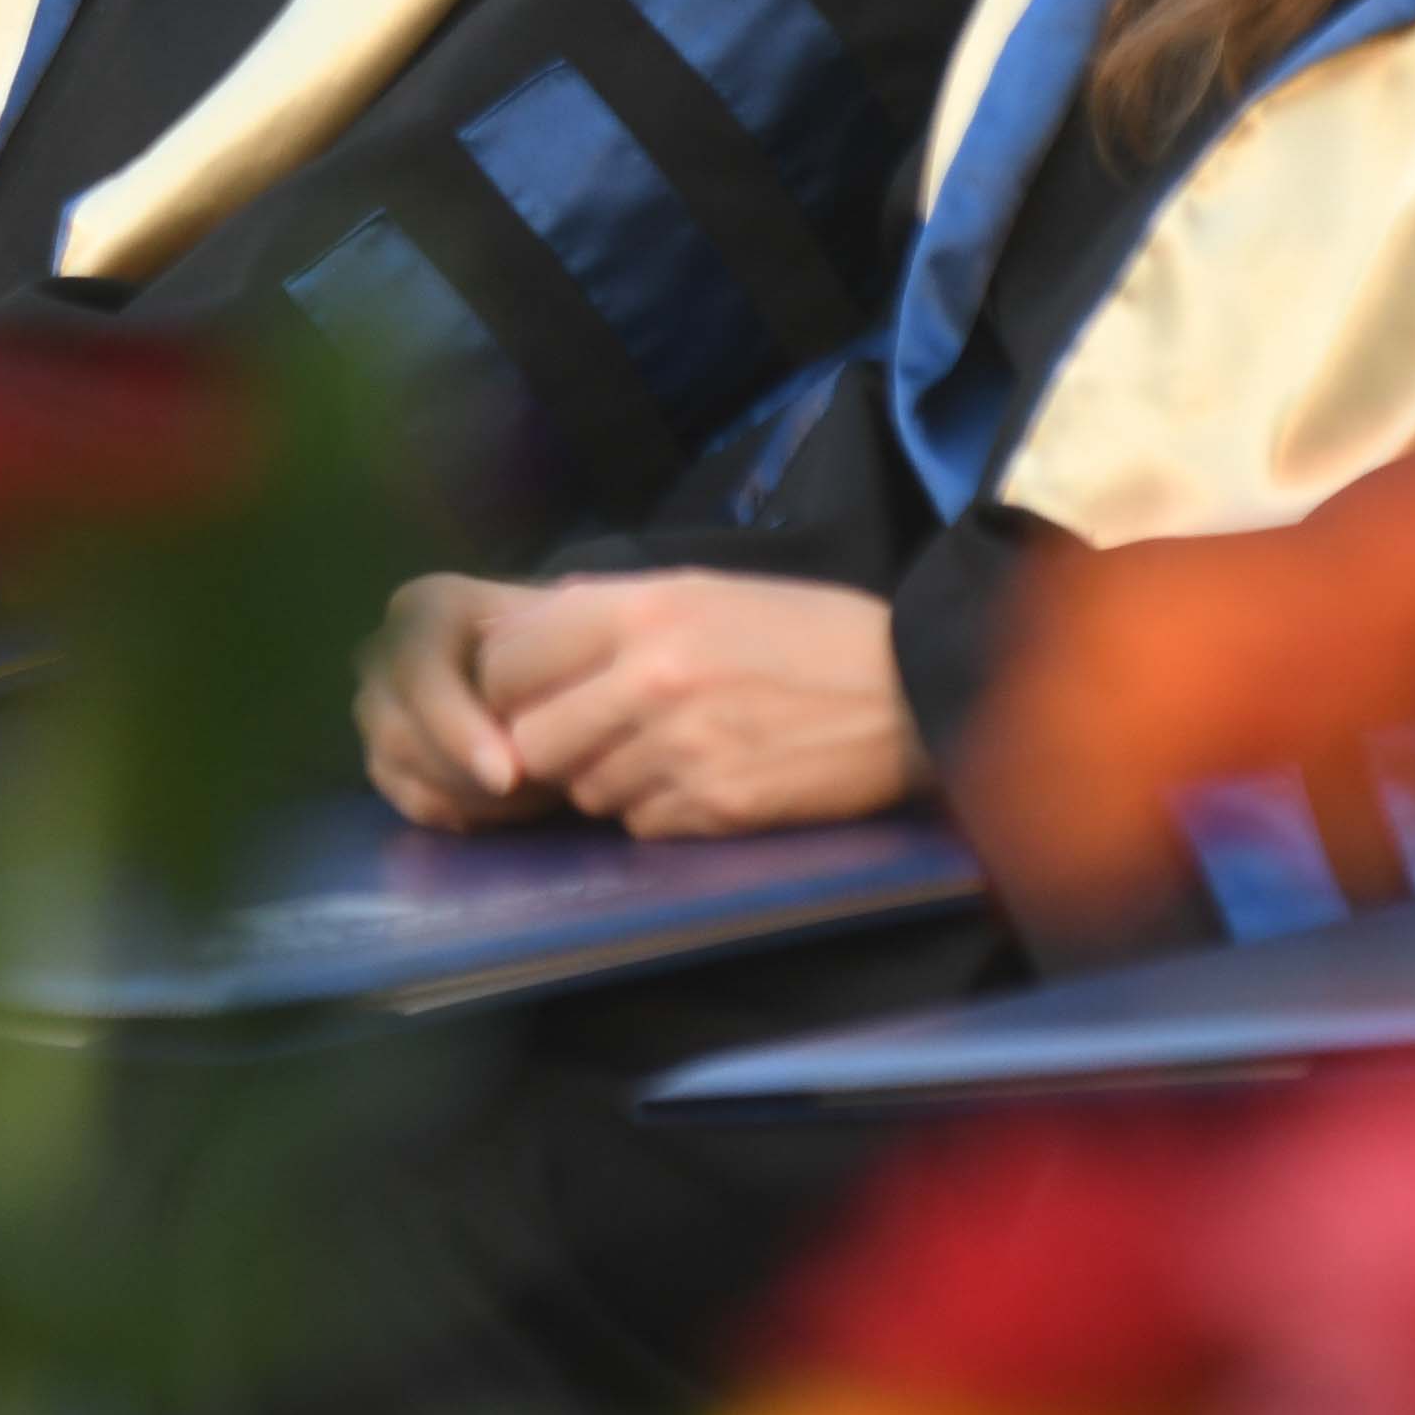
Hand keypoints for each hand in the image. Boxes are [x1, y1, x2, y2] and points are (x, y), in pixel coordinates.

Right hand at [358, 573, 542, 826]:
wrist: (548, 660)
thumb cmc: (560, 638)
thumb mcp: (564, 625)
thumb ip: (551, 656)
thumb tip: (550, 707)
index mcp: (423, 607)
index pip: (419, 671)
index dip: (458, 728)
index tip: (508, 775)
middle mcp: (384, 653)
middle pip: (399, 730)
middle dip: (467, 776)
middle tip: (537, 795)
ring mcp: (376, 708)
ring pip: (400, 769)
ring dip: (471, 796)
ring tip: (539, 793)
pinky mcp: (384, 757)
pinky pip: (412, 799)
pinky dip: (462, 812)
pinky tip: (513, 805)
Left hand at [475, 570, 929, 838]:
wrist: (911, 688)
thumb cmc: (801, 632)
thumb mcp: (698, 590)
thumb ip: (601, 611)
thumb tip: (506, 635)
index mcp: (640, 610)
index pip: (503, 661)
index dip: (504, 687)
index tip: (530, 694)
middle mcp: (650, 678)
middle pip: (529, 740)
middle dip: (549, 745)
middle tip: (587, 736)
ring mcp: (682, 749)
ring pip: (584, 790)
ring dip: (606, 780)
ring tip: (661, 752)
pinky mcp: (717, 807)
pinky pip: (640, 825)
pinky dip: (657, 812)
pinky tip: (701, 781)